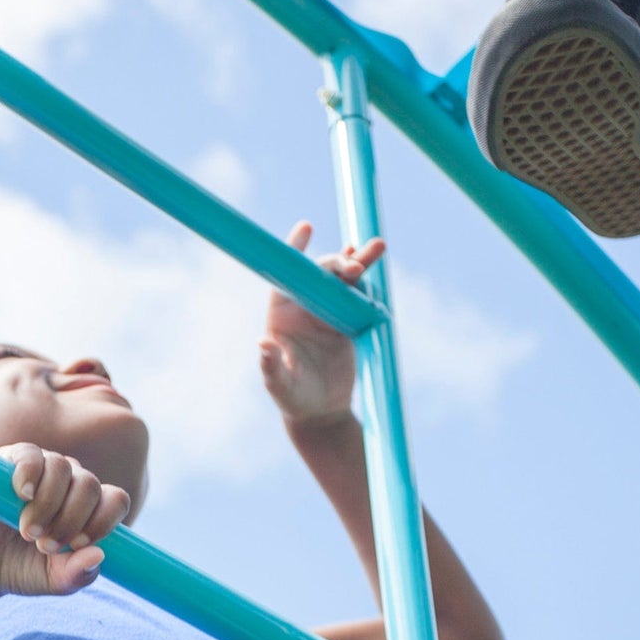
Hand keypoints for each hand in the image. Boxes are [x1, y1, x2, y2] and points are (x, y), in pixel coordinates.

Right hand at [0, 444, 130, 602]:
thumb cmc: (21, 569)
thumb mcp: (54, 581)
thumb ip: (78, 574)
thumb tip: (98, 554)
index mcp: (88, 508)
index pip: (115, 499)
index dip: (103, 520)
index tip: (78, 544)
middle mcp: (70, 484)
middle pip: (90, 485)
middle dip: (71, 518)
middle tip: (46, 545)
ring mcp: (43, 469)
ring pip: (63, 467)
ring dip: (48, 504)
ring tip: (29, 531)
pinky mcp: (12, 460)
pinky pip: (31, 454)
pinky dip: (29, 474)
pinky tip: (22, 495)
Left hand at [259, 220, 384, 424]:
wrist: (320, 412)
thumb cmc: (292, 398)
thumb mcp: (280, 385)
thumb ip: (271, 366)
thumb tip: (262, 345)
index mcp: (281, 314)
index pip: (285, 275)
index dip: (294, 251)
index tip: (307, 228)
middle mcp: (304, 307)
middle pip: (320, 274)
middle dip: (337, 264)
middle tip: (354, 267)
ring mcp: (327, 312)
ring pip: (343, 279)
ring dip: (358, 262)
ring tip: (377, 247)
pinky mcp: (348, 321)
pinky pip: (359, 295)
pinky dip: (367, 280)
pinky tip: (374, 265)